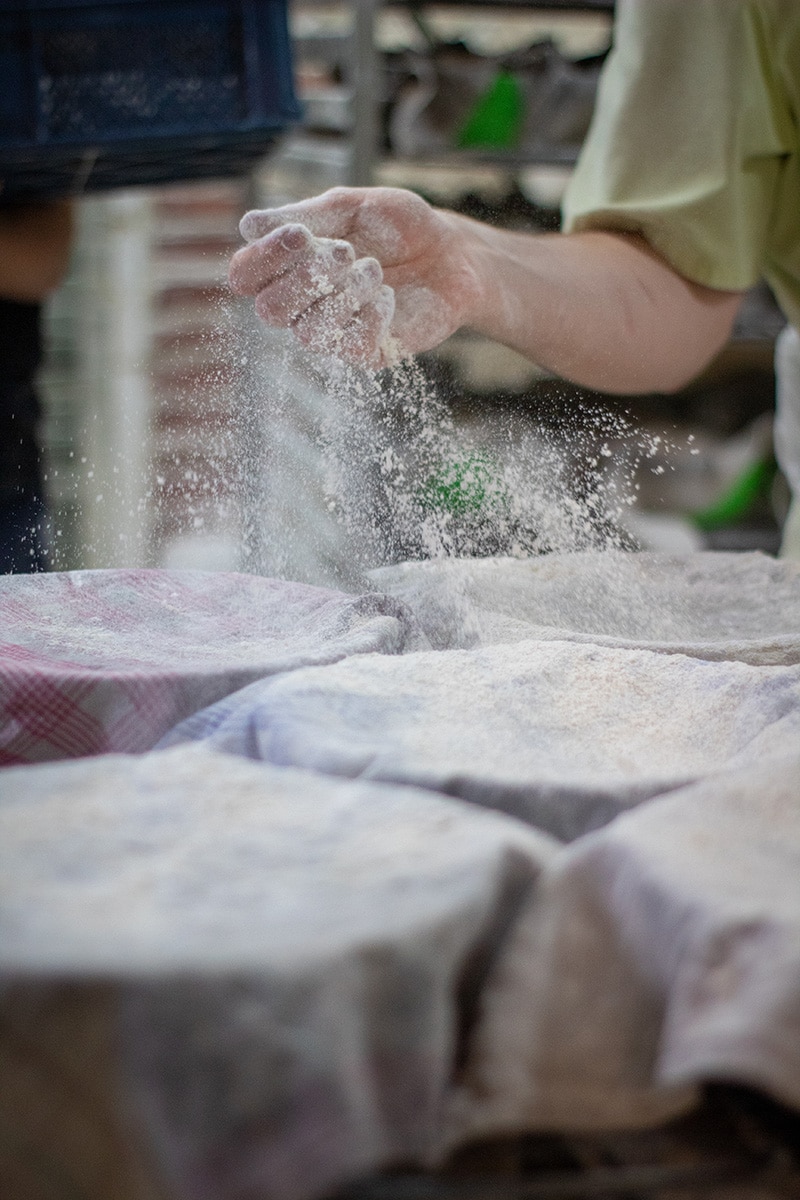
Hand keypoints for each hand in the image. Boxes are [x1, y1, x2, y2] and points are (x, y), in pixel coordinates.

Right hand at [228, 186, 481, 367]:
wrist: (453, 254)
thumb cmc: (399, 228)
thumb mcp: (352, 208)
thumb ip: (306, 216)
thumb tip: (248, 225)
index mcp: (289, 267)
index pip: (245, 276)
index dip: (262, 259)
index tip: (298, 233)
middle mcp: (303, 305)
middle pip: (269, 311)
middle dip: (304, 279)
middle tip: (345, 250)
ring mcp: (334, 333)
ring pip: (308, 333)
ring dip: (342, 295)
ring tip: (374, 269)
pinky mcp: (366, 353)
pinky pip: (350, 346)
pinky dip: (370, 314)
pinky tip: (389, 295)